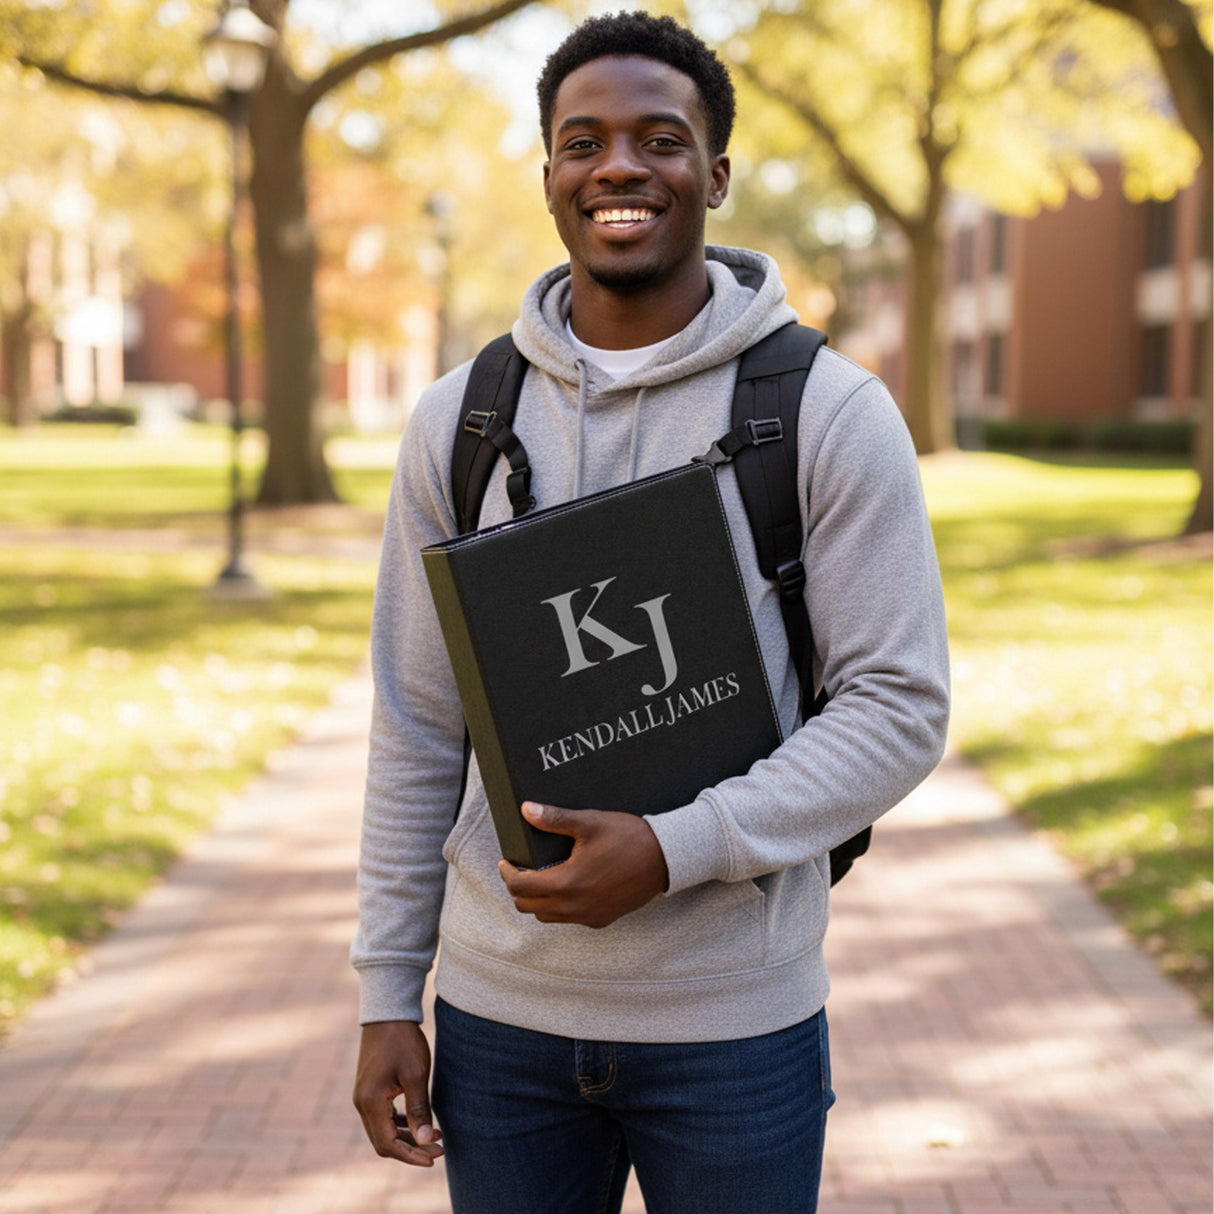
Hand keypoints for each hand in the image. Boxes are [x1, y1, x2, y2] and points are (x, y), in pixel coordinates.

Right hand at [352, 1021, 443, 1166]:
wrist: (388, 1013)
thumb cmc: (403, 1042)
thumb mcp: (416, 1075)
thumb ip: (419, 1110)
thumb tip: (426, 1142)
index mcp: (370, 1102)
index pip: (388, 1144)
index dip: (411, 1155)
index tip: (435, 1157)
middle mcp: (361, 1103)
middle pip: (384, 1142)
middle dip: (411, 1148)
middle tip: (439, 1148)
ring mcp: (363, 1096)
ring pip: (383, 1130)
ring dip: (407, 1137)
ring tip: (435, 1135)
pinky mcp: (369, 1089)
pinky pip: (382, 1117)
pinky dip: (400, 1124)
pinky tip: (419, 1120)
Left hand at [498, 802, 669, 928]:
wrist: (666, 858)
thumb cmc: (628, 837)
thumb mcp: (589, 822)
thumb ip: (554, 818)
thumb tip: (526, 810)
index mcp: (567, 883)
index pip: (520, 887)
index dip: (507, 874)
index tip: (507, 861)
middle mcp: (575, 906)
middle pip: (528, 907)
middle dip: (518, 889)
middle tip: (520, 870)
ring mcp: (589, 916)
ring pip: (548, 916)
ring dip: (538, 900)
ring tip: (542, 877)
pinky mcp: (602, 919)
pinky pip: (570, 919)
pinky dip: (560, 907)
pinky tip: (569, 886)